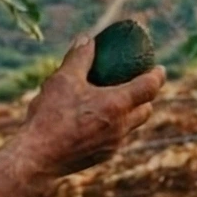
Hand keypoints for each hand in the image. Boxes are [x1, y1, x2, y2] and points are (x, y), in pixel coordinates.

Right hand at [13, 36, 165, 182]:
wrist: (37, 157)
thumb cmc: (50, 116)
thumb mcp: (63, 79)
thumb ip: (79, 57)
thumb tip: (87, 38)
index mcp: (117, 105)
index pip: (150, 87)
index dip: (157, 76)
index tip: (159, 68)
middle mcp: (121, 127)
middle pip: (146, 109)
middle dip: (146, 97)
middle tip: (138, 84)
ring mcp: (113, 144)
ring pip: (131, 126)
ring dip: (129, 113)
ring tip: (116, 101)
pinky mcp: (102, 156)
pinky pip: (115, 138)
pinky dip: (113, 126)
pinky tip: (95, 120)